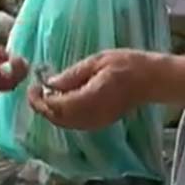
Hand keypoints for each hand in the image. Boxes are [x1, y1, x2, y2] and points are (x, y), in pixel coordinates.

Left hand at [26, 49, 174, 130]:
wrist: (151, 80)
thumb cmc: (127, 64)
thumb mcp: (97, 61)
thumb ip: (73, 74)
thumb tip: (50, 83)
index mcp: (91, 98)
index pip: (57, 106)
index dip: (40, 99)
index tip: (33, 86)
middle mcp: (93, 115)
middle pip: (58, 119)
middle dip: (42, 107)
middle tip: (35, 90)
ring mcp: (97, 122)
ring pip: (65, 124)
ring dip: (51, 112)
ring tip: (46, 94)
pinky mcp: (101, 123)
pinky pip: (75, 124)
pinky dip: (63, 115)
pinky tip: (62, 100)